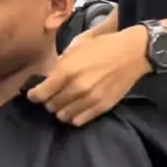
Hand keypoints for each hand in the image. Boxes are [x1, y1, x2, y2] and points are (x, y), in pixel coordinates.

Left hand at [27, 26, 150, 126]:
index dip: (34, 94)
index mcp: (67, 70)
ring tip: (65, 101)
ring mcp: (89, 100)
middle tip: (52, 94)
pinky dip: (74, 116)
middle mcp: (76, 88)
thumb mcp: (76, 46)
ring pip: (63, 116)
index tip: (34, 93)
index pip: (40, 93)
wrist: (133, 53)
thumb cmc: (103, 45)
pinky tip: (76, 107)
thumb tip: (49, 76)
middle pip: (50, 105)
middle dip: (48, 100)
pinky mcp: (101, 107)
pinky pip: (78, 121)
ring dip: (61, 109)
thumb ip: (60, 63)